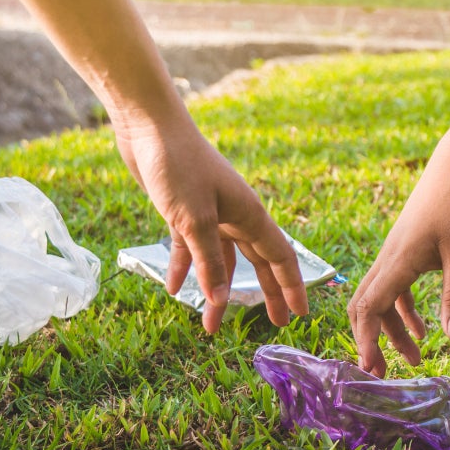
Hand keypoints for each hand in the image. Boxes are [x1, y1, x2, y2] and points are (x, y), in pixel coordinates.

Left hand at [112, 112, 307, 332]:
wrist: (149, 126)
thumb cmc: (178, 165)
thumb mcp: (194, 219)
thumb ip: (209, 261)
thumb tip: (221, 300)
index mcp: (249, 214)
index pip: (280, 257)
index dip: (292, 286)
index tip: (300, 315)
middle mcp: (235, 214)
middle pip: (256, 261)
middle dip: (265, 293)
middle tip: (275, 323)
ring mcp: (209, 212)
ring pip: (219, 259)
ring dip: (216, 289)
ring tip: (211, 324)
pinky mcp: (183, 210)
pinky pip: (189, 247)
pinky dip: (184, 267)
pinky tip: (174, 289)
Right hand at [347, 153, 449, 376]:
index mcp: (397, 262)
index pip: (369, 308)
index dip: (366, 340)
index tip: (371, 368)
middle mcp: (388, 259)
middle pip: (365, 306)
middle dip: (370, 341)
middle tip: (381, 374)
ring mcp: (395, 255)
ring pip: (380, 299)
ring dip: (391, 330)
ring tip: (416, 358)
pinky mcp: (405, 251)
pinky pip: (394, 288)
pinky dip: (403, 312)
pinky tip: (425, 329)